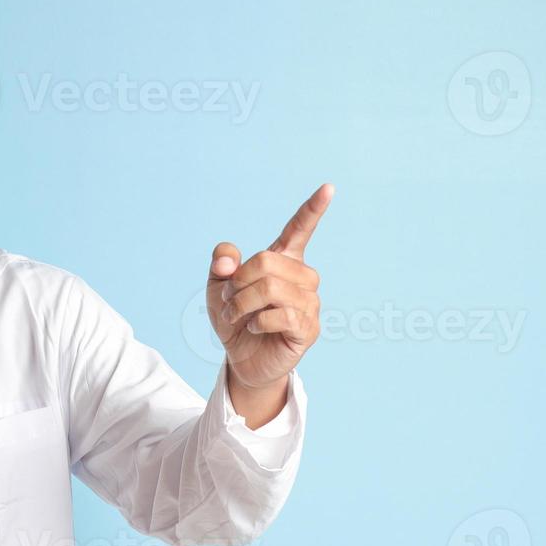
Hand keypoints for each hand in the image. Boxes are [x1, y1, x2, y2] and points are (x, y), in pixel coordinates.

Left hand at [207, 183, 332, 395]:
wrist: (240, 358)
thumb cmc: (235, 318)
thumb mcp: (217, 286)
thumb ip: (221, 262)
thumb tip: (228, 261)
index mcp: (284, 260)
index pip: (300, 229)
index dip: (313, 209)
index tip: (328, 187)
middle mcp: (302, 278)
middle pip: (267, 262)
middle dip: (238, 282)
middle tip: (229, 302)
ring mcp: (309, 303)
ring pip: (272, 289)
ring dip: (243, 304)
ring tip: (237, 316)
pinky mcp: (309, 328)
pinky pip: (281, 315)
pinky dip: (257, 322)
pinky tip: (254, 328)